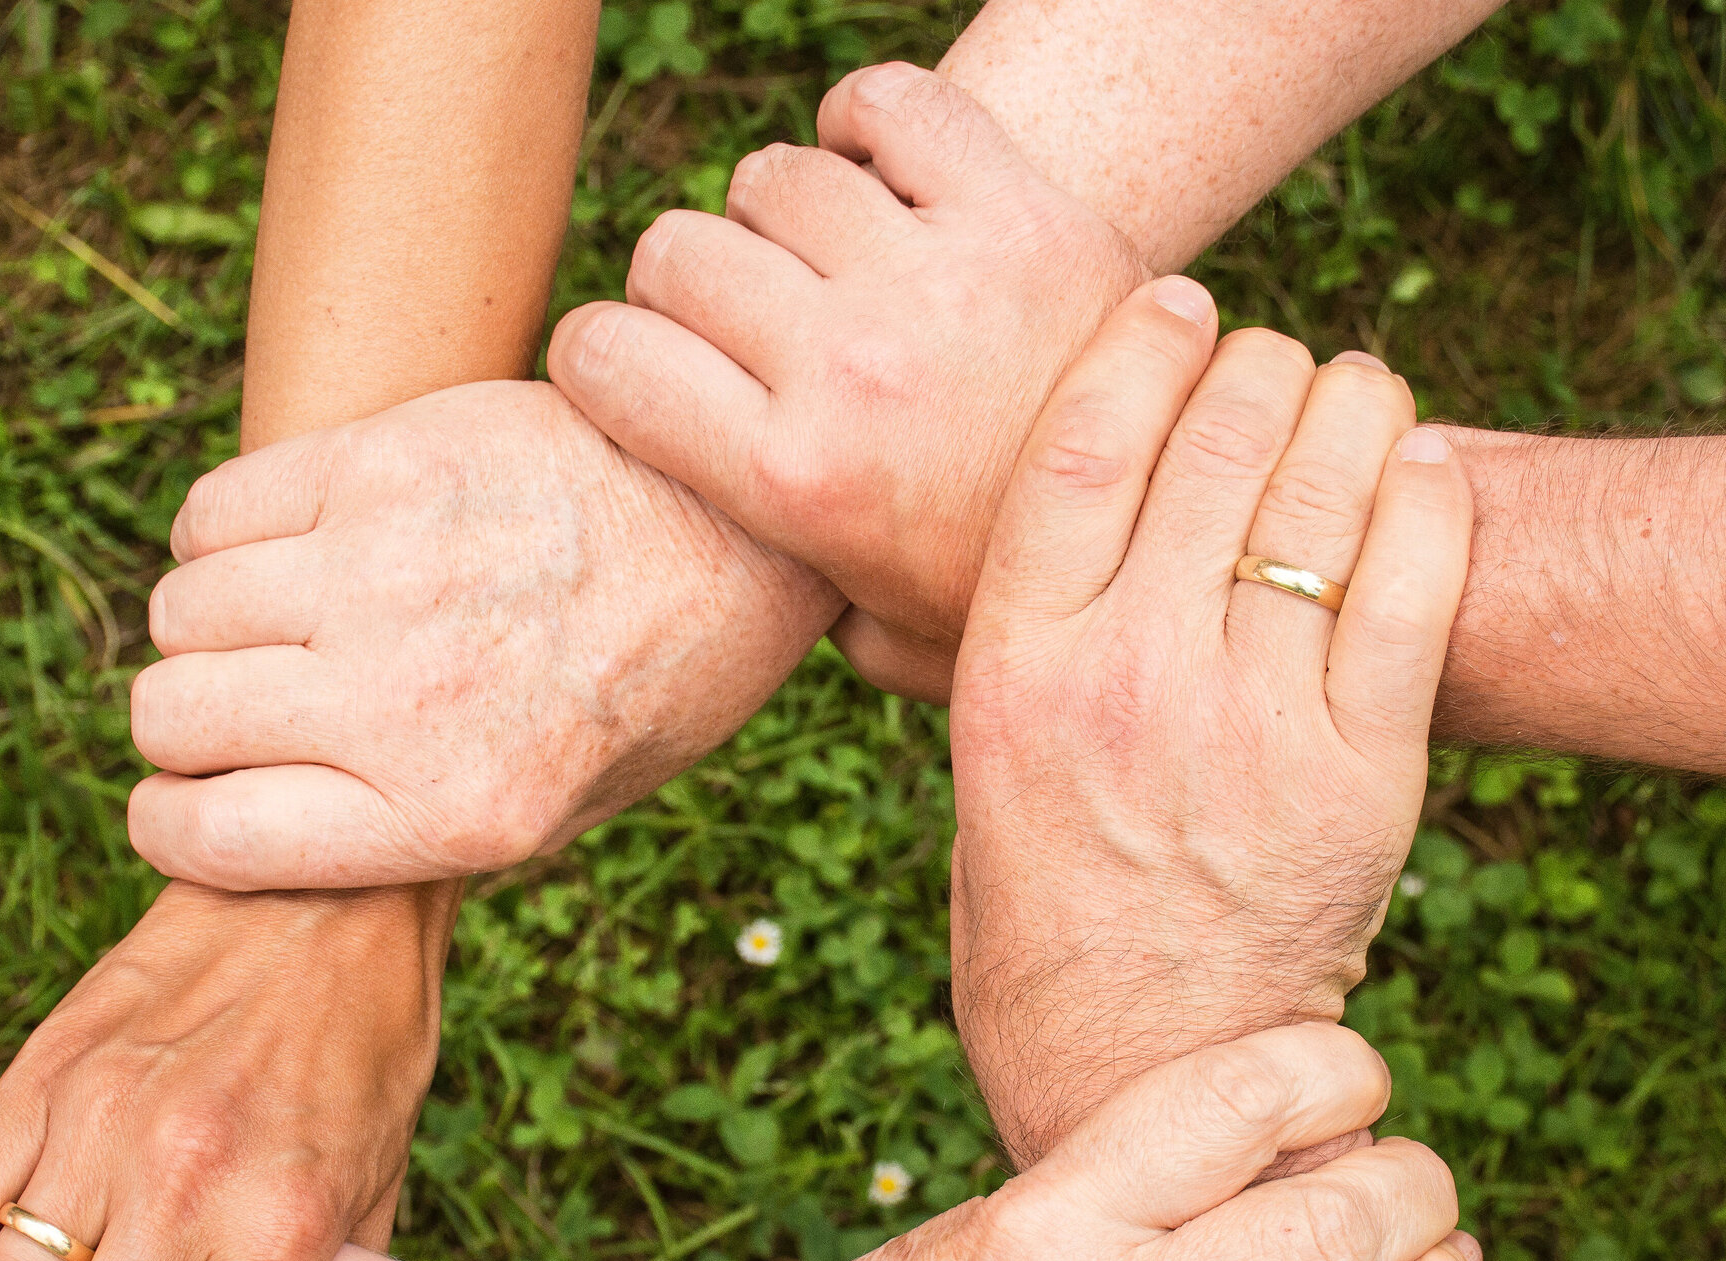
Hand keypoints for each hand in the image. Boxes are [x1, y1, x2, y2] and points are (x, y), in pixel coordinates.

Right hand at [126, 380, 841, 889]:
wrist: (739, 528)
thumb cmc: (655, 682)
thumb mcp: (565, 810)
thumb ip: (417, 830)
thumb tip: (267, 829)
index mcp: (455, 814)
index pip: (207, 839)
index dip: (173, 826)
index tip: (186, 804)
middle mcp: (406, 702)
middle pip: (172, 717)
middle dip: (188, 727)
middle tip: (247, 709)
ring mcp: (385, 574)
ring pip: (181, 612)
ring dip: (209, 629)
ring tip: (282, 624)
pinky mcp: (382, 463)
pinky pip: (213, 511)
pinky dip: (221, 538)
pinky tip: (290, 548)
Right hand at [548, 63, 1141, 701]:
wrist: (1181, 531)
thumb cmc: (1009, 594)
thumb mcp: (882, 639)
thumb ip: (788, 604)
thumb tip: (720, 581)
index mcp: (794, 483)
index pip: (606, 359)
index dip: (595, 357)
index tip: (626, 370)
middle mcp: (848, 369)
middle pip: (676, 253)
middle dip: (680, 289)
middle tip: (733, 327)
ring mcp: (934, 280)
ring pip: (772, 177)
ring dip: (776, 218)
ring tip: (820, 268)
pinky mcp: (1018, 209)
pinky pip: (890, 105)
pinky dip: (864, 123)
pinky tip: (876, 178)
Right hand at [703, 1024, 1476, 1260]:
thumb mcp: (962, 1229)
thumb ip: (1099, 1195)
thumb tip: (1242, 1151)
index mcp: (1044, 1223)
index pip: (1237, 1104)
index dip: (1333, 1067)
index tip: (1351, 1072)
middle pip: (1332, 1226)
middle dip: (1412, 1184)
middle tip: (1413, 1174)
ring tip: (1441, 1259)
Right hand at [943, 280, 1471, 1166]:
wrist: (1138, 1069)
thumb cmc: (1038, 922)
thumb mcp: (973, 778)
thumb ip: (977, 655)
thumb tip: (959, 541)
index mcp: (1013, 674)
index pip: (1081, 441)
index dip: (1140, 341)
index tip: (1175, 299)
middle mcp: (1127, 682)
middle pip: (1214, 437)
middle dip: (1254, 364)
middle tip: (1268, 364)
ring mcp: (1250, 726)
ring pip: (1324, 487)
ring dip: (1349, 407)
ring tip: (1349, 399)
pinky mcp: (1360, 775)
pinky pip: (1414, 582)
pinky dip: (1425, 497)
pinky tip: (1414, 468)